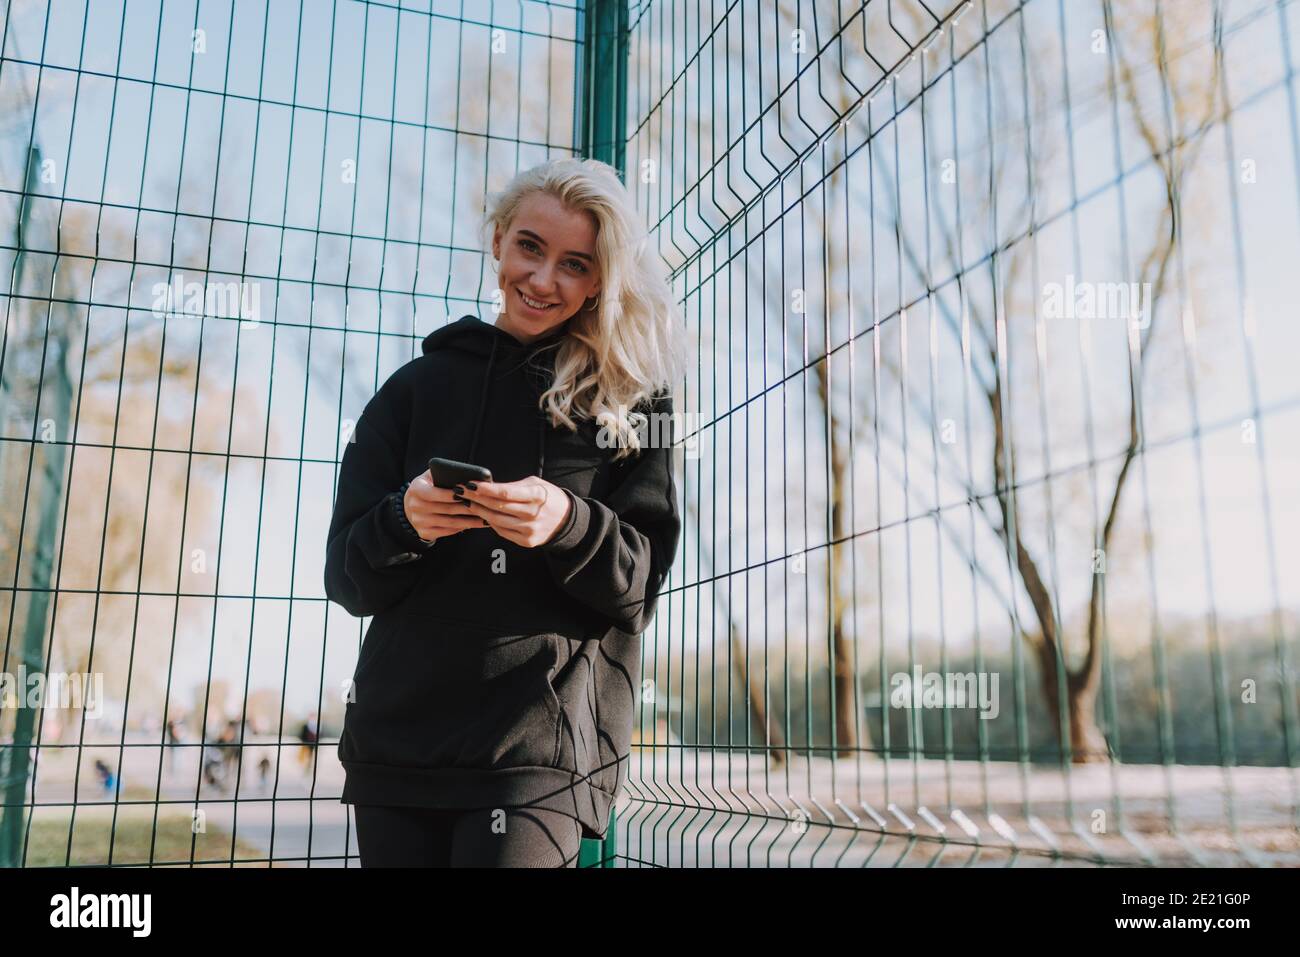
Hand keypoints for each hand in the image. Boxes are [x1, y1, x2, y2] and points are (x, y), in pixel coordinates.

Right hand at [403, 470, 488, 542]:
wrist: (411, 506)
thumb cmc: (428, 487)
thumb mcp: (431, 476)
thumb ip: (444, 473)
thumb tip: (467, 474)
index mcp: (415, 490)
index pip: (434, 493)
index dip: (451, 494)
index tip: (468, 492)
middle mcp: (414, 507)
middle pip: (446, 509)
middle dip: (467, 507)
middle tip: (484, 506)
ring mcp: (419, 522)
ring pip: (450, 522)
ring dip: (469, 520)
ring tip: (485, 517)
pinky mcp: (425, 533)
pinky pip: (448, 531)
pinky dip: (463, 528)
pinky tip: (474, 524)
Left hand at [453, 476, 572, 547]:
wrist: (566, 519)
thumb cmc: (547, 497)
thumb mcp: (534, 484)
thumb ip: (512, 486)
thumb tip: (486, 486)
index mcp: (537, 496)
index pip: (505, 493)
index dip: (485, 489)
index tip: (470, 484)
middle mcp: (533, 514)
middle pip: (498, 507)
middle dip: (477, 498)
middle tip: (462, 492)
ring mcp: (530, 530)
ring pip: (496, 521)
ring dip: (480, 511)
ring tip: (469, 503)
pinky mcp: (527, 541)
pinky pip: (502, 531)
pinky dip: (491, 523)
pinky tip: (483, 515)